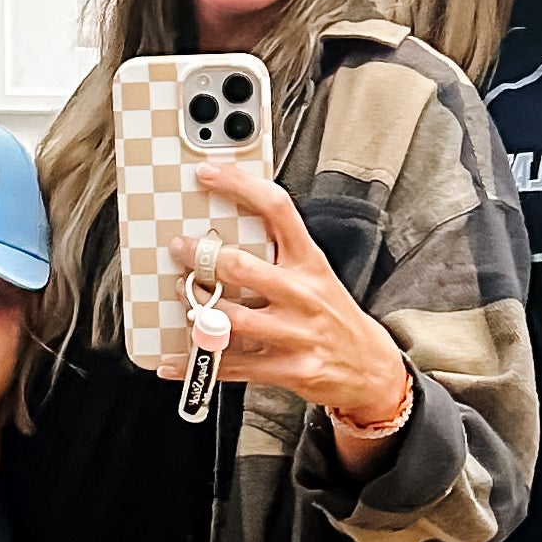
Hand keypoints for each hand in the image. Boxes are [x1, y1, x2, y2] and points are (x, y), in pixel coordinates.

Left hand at [171, 160, 411, 429]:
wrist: (369, 366)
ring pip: (232, 318)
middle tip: (180, 249)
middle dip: (200, 258)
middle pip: (241, 267)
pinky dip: (196, 364)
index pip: (276, 209)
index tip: (207, 172)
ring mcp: (296, 333)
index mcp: (308, 261)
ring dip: (197, 307)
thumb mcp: (315, 274)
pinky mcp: (288, 368)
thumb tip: (226, 230)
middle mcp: (303, 294)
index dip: (238, 185)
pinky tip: (172, 361)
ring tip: (183, 297)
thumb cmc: (331, 314)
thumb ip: (279, 252)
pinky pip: (232, 366)